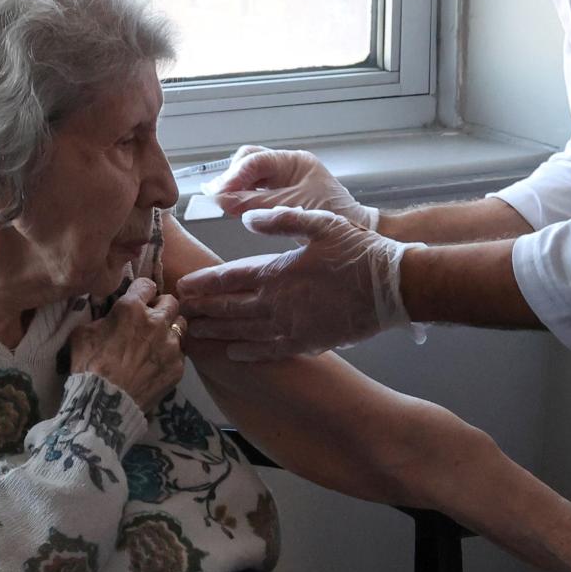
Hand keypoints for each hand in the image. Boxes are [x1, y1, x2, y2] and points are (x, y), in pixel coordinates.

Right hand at [67, 279, 186, 405]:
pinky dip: (170, 355)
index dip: (142, 291)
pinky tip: (157, 364)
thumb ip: (102, 318)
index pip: (146, 285)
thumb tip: (109, 316)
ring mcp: (171, 344)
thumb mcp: (83, 333)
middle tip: (152, 319)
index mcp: (132, 308)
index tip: (139, 298)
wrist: (105, 403)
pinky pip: (180, 353)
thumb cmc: (89, 365)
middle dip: (162, 307)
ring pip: (180, 326)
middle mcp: (157, 321)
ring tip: (158, 341)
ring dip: (170, 329)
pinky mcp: (178, 366)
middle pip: (171, 302)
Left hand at [177, 208, 413, 360]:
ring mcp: (292, 326)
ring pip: (244, 332)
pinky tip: (234, 353)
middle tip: (178, 313)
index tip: (183, 286)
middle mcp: (278, 303)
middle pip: (229, 308)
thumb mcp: (320, 223)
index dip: (203, 283)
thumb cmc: (358, 251)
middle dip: (203, 310)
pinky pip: (270, 350)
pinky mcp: (308, 342)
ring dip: (218, 332)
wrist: (392, 287)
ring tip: (195, 334)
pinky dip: (249, 353)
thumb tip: (247, 218)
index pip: (229, 279)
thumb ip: (280, 220)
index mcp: (277, 271)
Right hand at [212, 146, 377, 229]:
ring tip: (222, 205)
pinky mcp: (280, 196)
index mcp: (295, 162)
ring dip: (235, 188)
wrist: (357, 233)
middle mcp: (287, 166)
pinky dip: (242, 199)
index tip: (217, 194)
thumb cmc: (335, 218)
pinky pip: (254, 192)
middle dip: (231, 177)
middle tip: (217, 198)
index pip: (255, 160)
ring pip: (248, 176)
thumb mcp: (292, 209)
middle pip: (248, 161)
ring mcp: (284, 180)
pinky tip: (233, 209)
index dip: (233, 176)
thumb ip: (256, 204)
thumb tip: (220, 200)